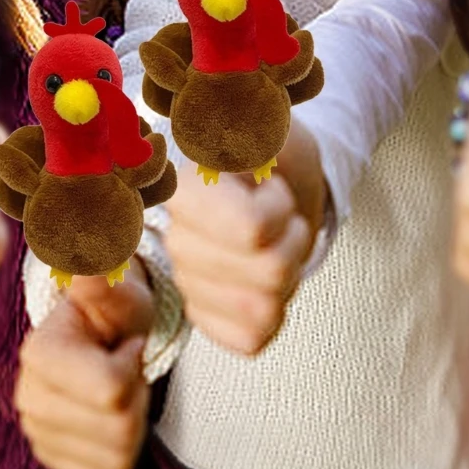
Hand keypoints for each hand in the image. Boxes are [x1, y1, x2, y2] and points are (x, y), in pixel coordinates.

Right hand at [14, 261, 153, 468]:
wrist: (107, 341)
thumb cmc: (118, 314)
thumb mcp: (120, 292)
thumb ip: (102, 280)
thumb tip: (82, 268)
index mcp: (40, 354)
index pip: (112, 390)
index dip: (135, 367)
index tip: (129, 345)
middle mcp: (29, 398)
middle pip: (118, 428)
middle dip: (138, 397)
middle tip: (128, 370)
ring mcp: (38, 434)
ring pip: (117, 456)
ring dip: (133, 423)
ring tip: (122, 391)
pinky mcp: (55, 461)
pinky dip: (123, 451)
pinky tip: (112, 417)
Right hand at [166, 132, 320, 356]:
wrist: (279, 191)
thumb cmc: (275, 160)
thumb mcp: (272, 130)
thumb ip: (249, 133)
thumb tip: (229, 136)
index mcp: (184, 194)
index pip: (254, 230)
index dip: (279, 210)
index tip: (270, 188)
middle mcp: (175, 242)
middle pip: (271, 271)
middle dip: (293, 240)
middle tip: (280, 218)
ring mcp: (189, 285)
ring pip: (266, 308)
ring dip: (288, 274)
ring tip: (274, 244)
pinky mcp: (209, 320)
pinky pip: (255, 337)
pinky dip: (277, 310)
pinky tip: (262, 280)